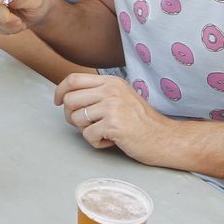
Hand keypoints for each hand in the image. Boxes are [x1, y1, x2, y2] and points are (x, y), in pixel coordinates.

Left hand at [54, 73, 176, 161]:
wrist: (166, 139)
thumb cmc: (142, 123)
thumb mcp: (121, 97)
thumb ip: (99, 93)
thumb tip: (67, 96)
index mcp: (111, 82)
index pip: (73, 79)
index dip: (60, 91)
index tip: (57, 102)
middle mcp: (111, 90)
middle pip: (69, 100)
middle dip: (71, 116)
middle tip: (86, 126)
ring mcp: (112, 106)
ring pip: (76, 119)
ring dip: (86, 131)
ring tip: (105, 133)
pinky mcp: (114, 124)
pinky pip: (88, 136)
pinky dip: (97, 143)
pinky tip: (113, 141)